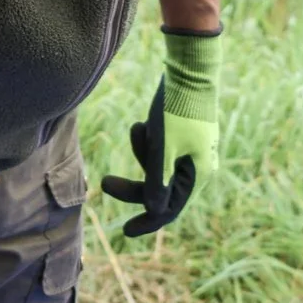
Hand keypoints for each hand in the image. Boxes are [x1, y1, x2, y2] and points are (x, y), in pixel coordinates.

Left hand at [101, 30, 222, 238]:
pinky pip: (157, 150)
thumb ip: (156, 182)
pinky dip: (147, 140)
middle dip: (132, 185)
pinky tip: (147, 122)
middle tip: (104, 183)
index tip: (125, 231)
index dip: (148, 221)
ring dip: (142, 153)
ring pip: (156, 168)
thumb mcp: (162, 148)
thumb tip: (155, 212)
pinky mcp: (180, 137)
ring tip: (141, 128)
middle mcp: (196, 167)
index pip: (169, 209)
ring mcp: (189, 151)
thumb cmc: (177, 110)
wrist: (189, 70)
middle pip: (159, 190)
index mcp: (197, 174)